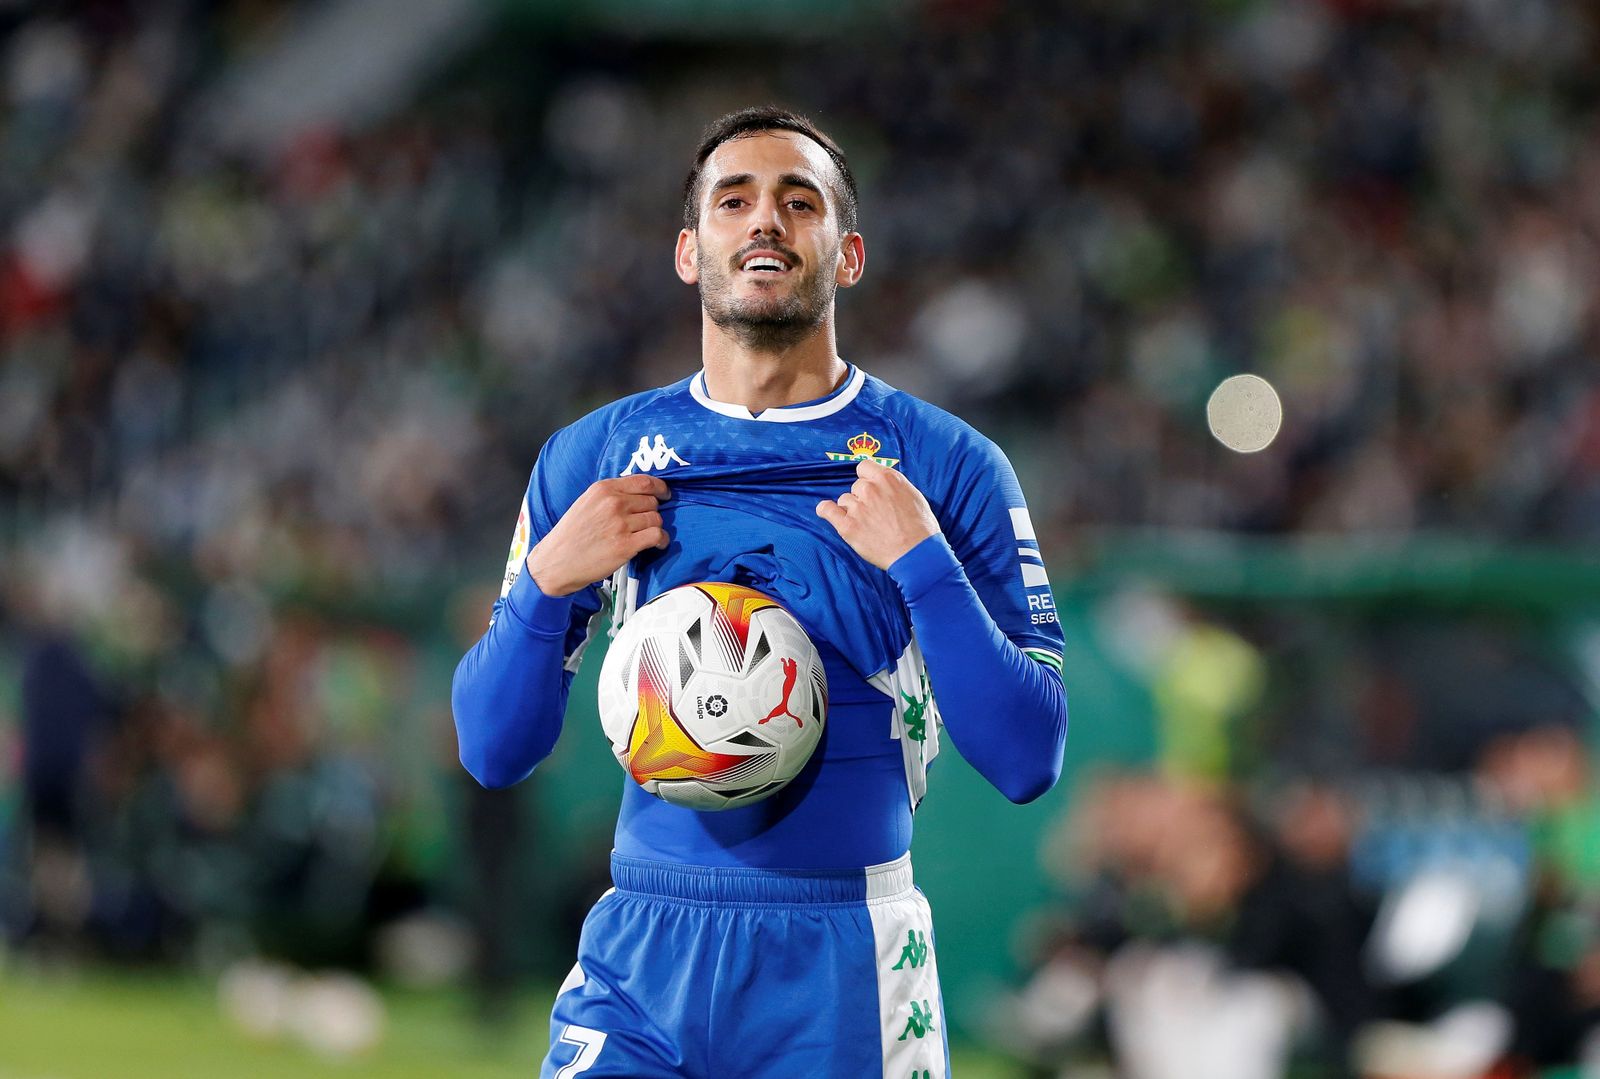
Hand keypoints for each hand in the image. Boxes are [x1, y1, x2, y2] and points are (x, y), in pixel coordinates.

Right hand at [526, 475, 669, 595]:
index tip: (664, 494)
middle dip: (653, 512)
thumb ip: (610, 495)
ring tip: (650, 535)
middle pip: (652, 501)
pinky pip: (657, 535)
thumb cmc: (571, 535)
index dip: (660, 488)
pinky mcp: (626, 545)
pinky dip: (662, 540)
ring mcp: (620, 524)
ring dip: (656, 527)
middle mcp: (613, 503)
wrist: (556, 561)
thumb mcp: (586, 503)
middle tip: (646, 522)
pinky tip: (658, 544)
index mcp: (603, 489)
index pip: (644, 481)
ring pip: (656, 518)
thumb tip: (638, 494)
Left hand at [815, 459, 939, 569]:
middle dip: (862, 497)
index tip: (871, 488)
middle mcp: (870, 489)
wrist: (916, 554)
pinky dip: (826, 511)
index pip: (864, 467)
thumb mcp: (914, 496)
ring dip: (851, 510)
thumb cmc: (920, 528)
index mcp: (888, 478)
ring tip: (866, 524)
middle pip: (856, 486)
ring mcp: (857, 507)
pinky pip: (827, 510)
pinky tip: (827, 512)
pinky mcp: (848, 526)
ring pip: (844, 501)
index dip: (867, 479)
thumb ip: (894, 486)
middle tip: (875, 513)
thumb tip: (882, 483)